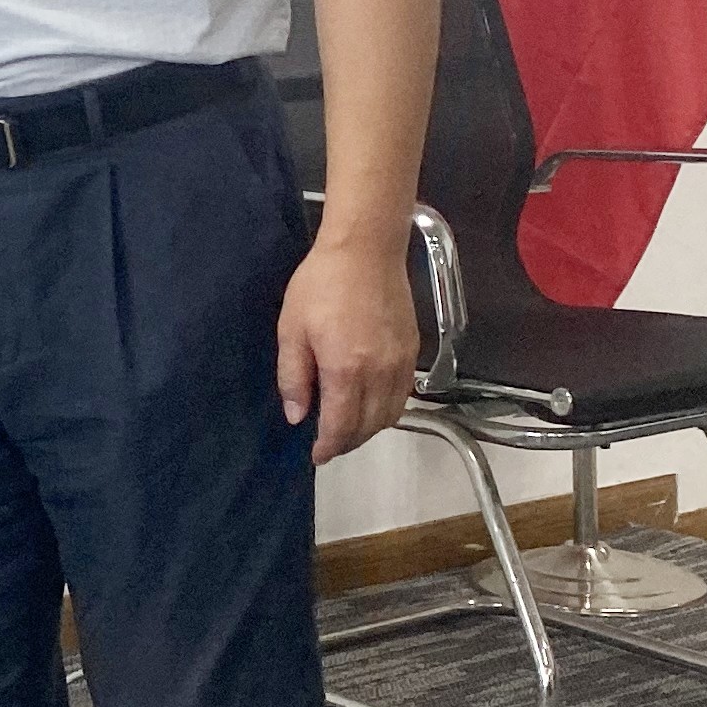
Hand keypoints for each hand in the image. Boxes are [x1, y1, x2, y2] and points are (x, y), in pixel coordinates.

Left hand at [276, 235, 420, 463]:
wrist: (366, 250)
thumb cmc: (321, 285)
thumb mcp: (292, 329)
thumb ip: (294, 377)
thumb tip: (298, 417)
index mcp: (346, 370)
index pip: (342, 426)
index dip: (329, 447)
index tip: (316, 456)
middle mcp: (380, 373)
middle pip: (369, 426)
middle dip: (348, 442)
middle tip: (329, 443)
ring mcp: (401, 364)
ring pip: (391, 415)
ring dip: (369, 429)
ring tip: (348, 427)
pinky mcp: (414, 352)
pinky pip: (404, 395)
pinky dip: (388, 409)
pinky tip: (370, 403)